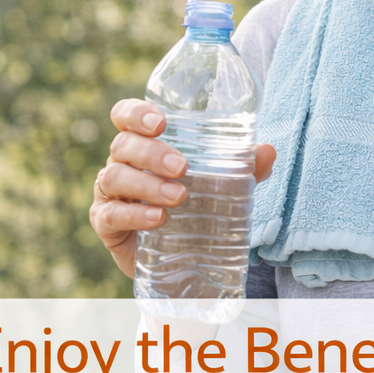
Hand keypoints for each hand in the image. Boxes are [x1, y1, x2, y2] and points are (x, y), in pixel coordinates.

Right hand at [91, 98, 277, 277]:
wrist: (177, 259)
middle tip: (182, 167)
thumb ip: (243, 170)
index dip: (136, 113)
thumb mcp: (219, 187)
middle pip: (123, 146)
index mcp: (142, 144)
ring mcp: (109, 194)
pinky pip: (111, 215)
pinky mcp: (105, 224)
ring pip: (115, 178)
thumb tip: (268, 151)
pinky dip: (134, 215)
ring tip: (178, 197)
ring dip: (147, 185)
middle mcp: (121, 163)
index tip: (161, 122)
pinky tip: (158, 219)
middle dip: (151, 153)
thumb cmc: (192, 208)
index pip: (126, 116)